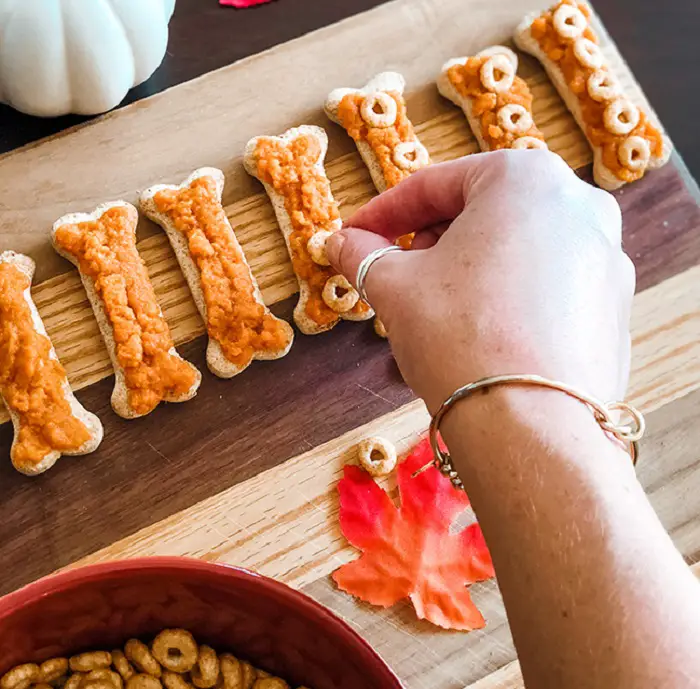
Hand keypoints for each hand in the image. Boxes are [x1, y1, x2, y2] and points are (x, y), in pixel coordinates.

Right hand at [327, 150, 633, 412]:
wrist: (532, 425)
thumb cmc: (461, 336)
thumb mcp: (396, 287)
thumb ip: (364, 255)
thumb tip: (341, 243)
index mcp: (525, 178)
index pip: (435, 185)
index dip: (383, 214)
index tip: (356, 237)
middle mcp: (578, 204)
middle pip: (481, 212)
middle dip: (429, 241)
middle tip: (395, 273)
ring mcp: (605, 255)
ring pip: (515, 249)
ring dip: (467, 269)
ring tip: (434, 307)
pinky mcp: (613, 305)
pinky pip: (546, 284)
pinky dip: (508, 295)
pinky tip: (480, 331)